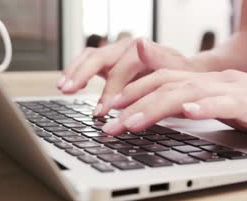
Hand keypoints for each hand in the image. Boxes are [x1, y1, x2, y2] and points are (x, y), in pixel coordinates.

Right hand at [57, 38, 202, 116]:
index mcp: (140, 50)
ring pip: (89, 57)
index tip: (102, 111)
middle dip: (82, 74)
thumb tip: (142, 43)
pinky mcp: (109, 63)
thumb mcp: (176, 69)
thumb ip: (159, 57)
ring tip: (63, 87)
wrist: (183, 73)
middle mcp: (125, 48)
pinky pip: (89, 63)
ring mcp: (116, 54)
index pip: (119, 69)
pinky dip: (77, 72)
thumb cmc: (180, 75)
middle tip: (69, 90)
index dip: (109, 90)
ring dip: (74, 71)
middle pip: (98, 57)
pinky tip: (68, 86)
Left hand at [102, 69, 246, 143]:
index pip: (161, 81)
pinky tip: (187, 112)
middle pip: (166, 85)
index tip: (109, 110)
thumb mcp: (226, 105)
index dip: (132, 93)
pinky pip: (227, 102)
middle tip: (107, 124)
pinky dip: (205, 106)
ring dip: (156, 107)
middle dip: (132, 104)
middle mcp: (216, 81)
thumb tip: (169, 112)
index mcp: (207, 82)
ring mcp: (235, 90)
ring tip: (131, 122)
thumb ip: (198, 105)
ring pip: (188, 93)